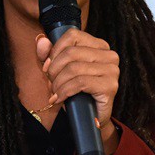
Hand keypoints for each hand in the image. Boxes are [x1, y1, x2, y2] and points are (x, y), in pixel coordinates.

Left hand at [35, 31, 120, 153]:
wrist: (89, 118)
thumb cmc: (75, 92)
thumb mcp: (58, 70)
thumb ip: (48, 54)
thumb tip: (41, 40)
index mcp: (99, 46)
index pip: (73, 36)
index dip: (55, 51)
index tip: (47, 67)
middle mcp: (109, 55)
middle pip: (71, 53)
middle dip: (55, 70)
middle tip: (51, 83)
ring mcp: (112, 70)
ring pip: (74, 68)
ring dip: (58, 83)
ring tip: (55, 93)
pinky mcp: (110, 86)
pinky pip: (80, 83)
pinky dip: (65, 91)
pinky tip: (60, 99)